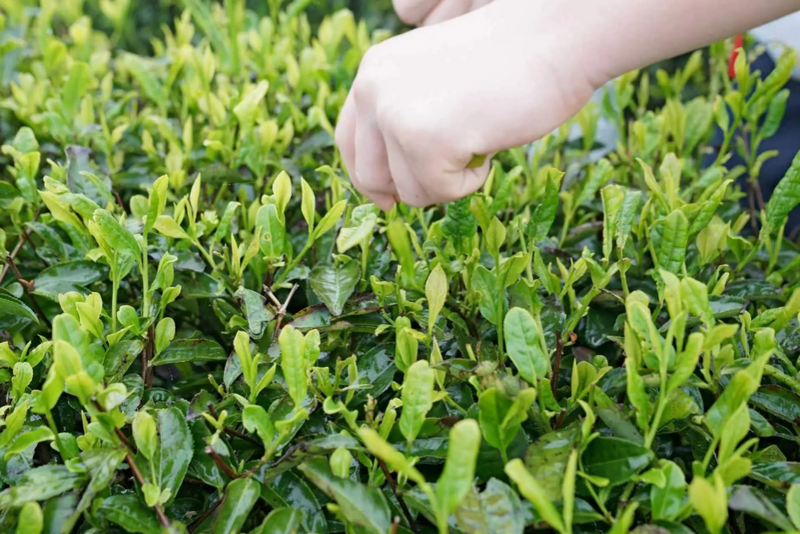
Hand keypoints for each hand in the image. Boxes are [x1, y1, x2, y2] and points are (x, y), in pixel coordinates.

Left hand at [335, 0, 601, 208]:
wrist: (554, 37)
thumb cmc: (508, 62)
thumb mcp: (436, 81)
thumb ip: (406, 115)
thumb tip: (388, 186)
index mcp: (373, 71)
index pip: (349, 143)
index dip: (369, 178)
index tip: (389, 199)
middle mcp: (373, 89)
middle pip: (371, 177)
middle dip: (412, 185)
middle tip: (452, 168)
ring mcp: (395, 114)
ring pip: (408, 191)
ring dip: (448, 180)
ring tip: (478, 137)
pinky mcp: (423, 139)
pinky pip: (441, 191)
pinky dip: (472, 180)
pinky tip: (489, 141)